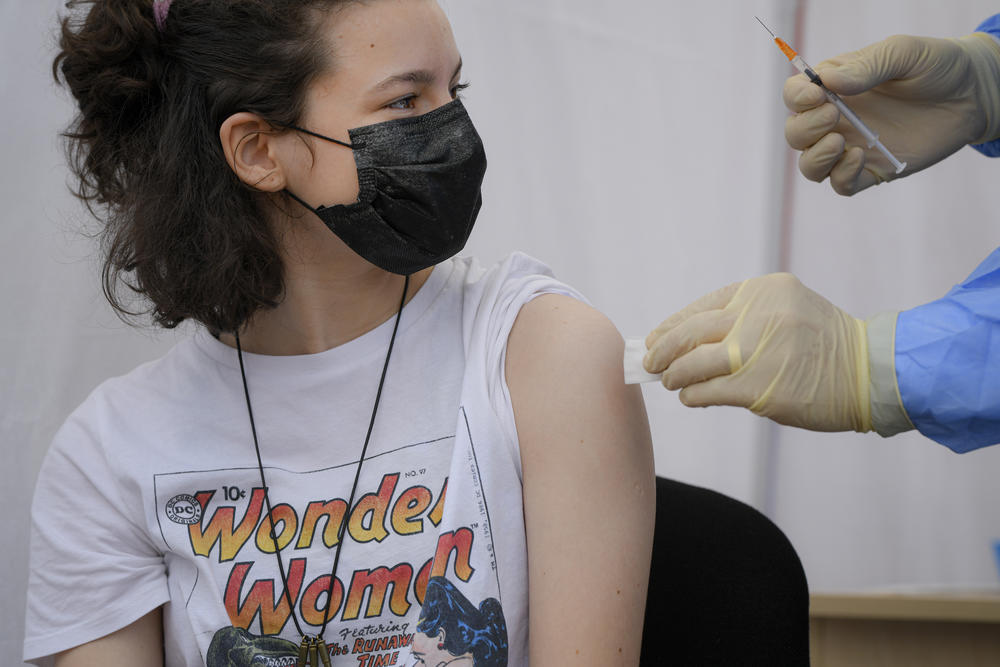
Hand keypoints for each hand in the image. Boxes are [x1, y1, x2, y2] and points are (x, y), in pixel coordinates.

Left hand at [643, 273, 870, 431]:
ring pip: (694, 362)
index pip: (702, 307)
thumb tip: (687, 341)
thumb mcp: (786, 311)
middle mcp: (758, 315)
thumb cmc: (825, 346)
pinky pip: (709, 391)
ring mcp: (757, 351)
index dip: (672, 325)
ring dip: (675, 374)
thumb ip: (744, 319)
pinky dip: (693, 395)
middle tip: (650, 362)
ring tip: (670, 381)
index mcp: (763, 291)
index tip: (655, 337)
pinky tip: (690, 397)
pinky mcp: (759, 387)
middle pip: (691, 332)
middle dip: (663, 349)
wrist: (871, 372)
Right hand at [785, 32, 999, 194]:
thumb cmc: (936, 66)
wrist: (973, 95)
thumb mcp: (904, 53)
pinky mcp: (870, 170)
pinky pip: (840, 185)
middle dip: (806, 128)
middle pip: (795, 133)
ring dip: (815, 158)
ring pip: (809, 165)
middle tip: (835, 115)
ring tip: (841, 143)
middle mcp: (836, 118)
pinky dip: (841, 176)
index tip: (818, 95)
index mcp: (835, 86)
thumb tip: (829, 82)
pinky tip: (860, 158)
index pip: (795, 95)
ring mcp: (850, 146)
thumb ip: (867, 66)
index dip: (797, 97)